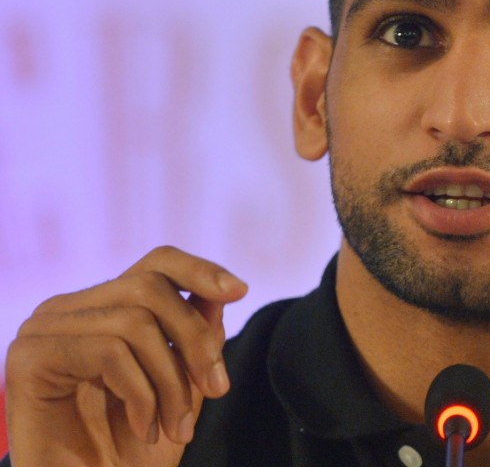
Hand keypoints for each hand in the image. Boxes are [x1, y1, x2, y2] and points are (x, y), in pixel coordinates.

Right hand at [4, 246, 246, 466]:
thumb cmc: (133, 451)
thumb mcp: (183, 387)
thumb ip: (196, 337)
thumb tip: (220, 293)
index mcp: (104, 308)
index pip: (156, 262)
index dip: (200, 270)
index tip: (240, 292)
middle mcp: (69, 310)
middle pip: (151, 288)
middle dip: (195, 340)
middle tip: (217, 388)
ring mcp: (43, 330)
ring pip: (134, 322)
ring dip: (171, 381)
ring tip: (178, 426)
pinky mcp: (29, 358)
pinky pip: (107, 351)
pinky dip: (140, 394)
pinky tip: (144, 429)